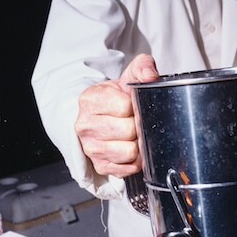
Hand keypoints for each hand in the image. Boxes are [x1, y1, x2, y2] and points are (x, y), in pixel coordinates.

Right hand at [74, 54, 158, 177]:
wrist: (101, 117)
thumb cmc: (117, 99)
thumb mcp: (128, 77)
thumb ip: (143, 67)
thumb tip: (150, 76)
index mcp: (90, 100)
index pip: (125, 106)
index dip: (136, 106)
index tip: (133, 105)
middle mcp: (86, 125)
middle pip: (129, 131)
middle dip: (138, 125)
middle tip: (136, 121)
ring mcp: (91, 148)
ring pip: (130, 152)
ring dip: (138, 144)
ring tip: (133, 135)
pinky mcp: (101, 166)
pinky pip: (129, 168)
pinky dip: (136, 160)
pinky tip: (131, 147)